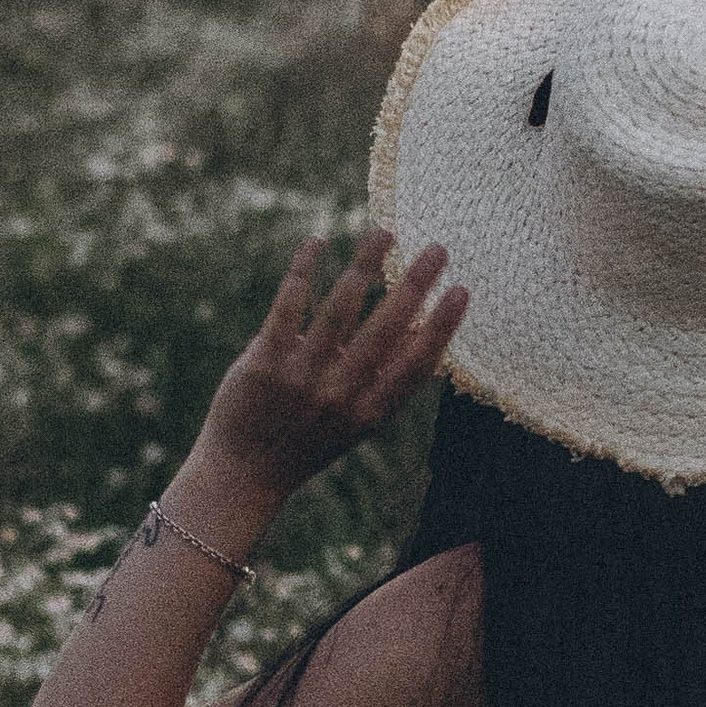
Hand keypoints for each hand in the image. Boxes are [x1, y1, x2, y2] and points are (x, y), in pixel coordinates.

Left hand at [198, 232, 468, 504]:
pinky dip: (305, 270)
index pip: (417, 364)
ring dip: (366, 265)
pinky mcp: (264, 363)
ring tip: (384, 232)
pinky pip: (290, 306)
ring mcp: (302, 379)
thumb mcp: (356, 423)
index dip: (442, 326)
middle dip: (415, 286)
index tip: (461, 290)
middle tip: (438, 249)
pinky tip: (319, 241)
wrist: (243, 474)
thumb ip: (384, 380)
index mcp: (371, 413)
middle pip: (385, 330)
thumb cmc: (306, 440)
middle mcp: (341, 395)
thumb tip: (419, 328)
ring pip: (341, 309)